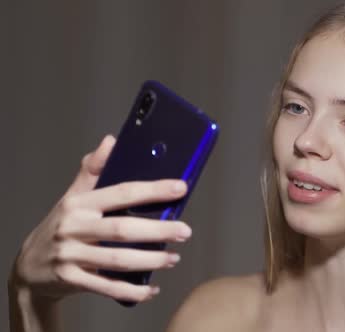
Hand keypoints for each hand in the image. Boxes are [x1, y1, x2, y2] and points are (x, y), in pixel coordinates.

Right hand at [10, 135, 192, 302]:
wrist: (27, 267)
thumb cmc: (59, 227)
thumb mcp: (72, 197)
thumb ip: (92, 170)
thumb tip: (111, 141)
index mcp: (78, 204)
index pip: (121, 192)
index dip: (153, 190)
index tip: (180, 188)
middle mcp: (74, 228)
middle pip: (122, 229)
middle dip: (158, 230)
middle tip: (184, 231)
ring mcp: (71, 256)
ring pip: (117, 260)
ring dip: (150, 260)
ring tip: (174, 257)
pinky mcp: (71, 280)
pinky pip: (107, 287)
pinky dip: (131, 290)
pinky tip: (151, 288)